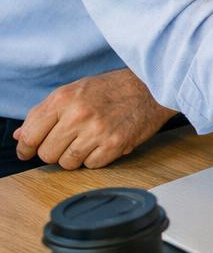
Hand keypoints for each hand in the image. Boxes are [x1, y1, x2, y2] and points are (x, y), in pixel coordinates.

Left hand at [15, 68, 176, 169]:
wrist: (151, 87)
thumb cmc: (112, 88)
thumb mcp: (73, 90)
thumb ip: (45, 112)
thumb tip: (21, 135)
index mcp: (63, 99)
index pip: (30, 135)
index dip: (26, 147)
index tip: (27, 152)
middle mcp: (78, 115)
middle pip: (47, 153)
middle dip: (53, 152)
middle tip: (65, 143)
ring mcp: (96, 131)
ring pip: (67, 163)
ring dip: (73, 157)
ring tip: (85, 143)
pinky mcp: (115, 144)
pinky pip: (91, 166)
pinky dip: (94, 159)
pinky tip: (101, 144)